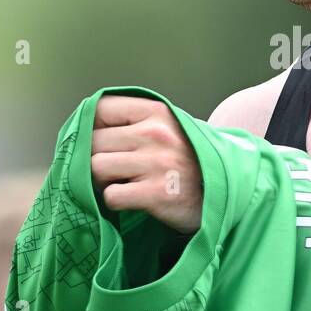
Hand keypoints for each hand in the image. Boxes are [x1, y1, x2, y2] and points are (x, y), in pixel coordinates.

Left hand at [90, 95, 203, 234]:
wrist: (226, 194)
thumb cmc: (190, 161)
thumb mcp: (171, 128)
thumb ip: (135, 122)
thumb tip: (84, 126)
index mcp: (157, 112)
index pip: (100, 108)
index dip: (90, 127)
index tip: (98, 142)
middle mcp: (156, 134)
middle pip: (93, 142)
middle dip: (95, 159)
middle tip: (112, 170)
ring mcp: (156, 163)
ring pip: (96, 168)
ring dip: (103, 181)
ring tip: (124, 183)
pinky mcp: (156, 194)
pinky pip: (111, 195)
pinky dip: (115, 201)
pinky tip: (133, 200)